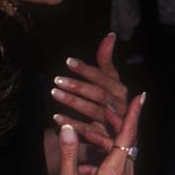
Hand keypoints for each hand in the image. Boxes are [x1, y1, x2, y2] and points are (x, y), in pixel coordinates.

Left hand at [51, 33, 127, 151]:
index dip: (87, 70)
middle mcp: (120, 106)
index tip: (68, 62)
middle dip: (78, 86)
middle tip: (56, 80)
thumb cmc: (111, 105)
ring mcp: (113, 124)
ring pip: (94, 111)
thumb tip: (110, 35)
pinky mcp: (104, 139)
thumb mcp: (110, 83)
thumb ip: (106, 61)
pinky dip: (71, 124)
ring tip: (54, 93)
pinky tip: (55, 118)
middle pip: (99, 94)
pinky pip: (87, 131)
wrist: (118, 138)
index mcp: (121, 92)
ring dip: (73, 102)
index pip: (105, 78)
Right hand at [53, 92, 143, 174]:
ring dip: (110, 141)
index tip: (141, 96)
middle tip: (109, 107)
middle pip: (128, 142)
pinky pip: (117, 168)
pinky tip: (85, 164)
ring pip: (122, 155)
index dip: (134, 114)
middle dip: (120, 123)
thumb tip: (67, 128)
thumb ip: (69, 154)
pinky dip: (105, 158)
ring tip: (94, 131)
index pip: (128, 135)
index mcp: (116, 169)